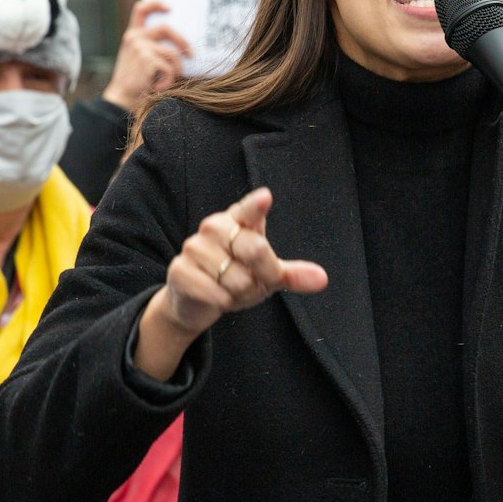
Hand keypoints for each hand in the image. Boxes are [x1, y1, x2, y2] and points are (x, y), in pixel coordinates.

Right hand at [102, 0, 192, 114]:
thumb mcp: (138, 58)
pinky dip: (169, 80)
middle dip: (183, 42)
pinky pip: (170, 68)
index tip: (170, 8)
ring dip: (176, 70)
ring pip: (172, 53)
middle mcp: (134, 37)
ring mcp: (140, 47)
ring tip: (168, 80)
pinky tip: (158, 86)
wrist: (122, 98)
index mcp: (132, 34)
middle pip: (166, 28)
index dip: (156, 4)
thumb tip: (183, 43)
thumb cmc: (136, 80)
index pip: (141, 9)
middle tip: (192, 55)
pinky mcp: (146, 59)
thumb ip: (152, 46)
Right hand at [135, 187, 328, 379]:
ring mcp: (194, 247)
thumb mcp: (268, 277)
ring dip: (239, 293)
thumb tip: (322, 279)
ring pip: (236, 278)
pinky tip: (214, 297)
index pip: (249, 210)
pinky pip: (215, 293)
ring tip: (228, 289)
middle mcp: (214, 227)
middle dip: (261, 277)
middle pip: (255, 250)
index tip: (265, 198)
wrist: (195, 303)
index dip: (256, 205)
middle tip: (251, 282)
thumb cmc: (235, 280)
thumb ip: (293, 275)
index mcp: (237, 221)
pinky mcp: (180, 270)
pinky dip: (222, 302)